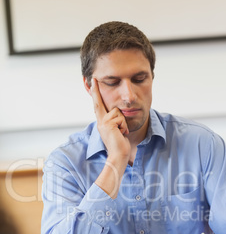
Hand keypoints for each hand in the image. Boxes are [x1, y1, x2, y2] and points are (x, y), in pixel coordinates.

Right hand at [89, 78, 130, 197]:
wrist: (119, 155)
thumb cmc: (121, 145)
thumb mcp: (117, 130)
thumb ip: (115, 121)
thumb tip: (117, 112)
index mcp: (102, 122)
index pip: (97, 105)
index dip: (95, 93)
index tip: (92, 82)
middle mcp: (100, 122)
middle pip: (99, 103)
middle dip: (95, 90)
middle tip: (93, 77)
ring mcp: (102, 123)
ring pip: (117, 112)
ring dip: (123, 122)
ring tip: (121, 132)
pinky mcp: (108, 125)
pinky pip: (120, 118)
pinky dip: (124, 126)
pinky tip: (121, 134)